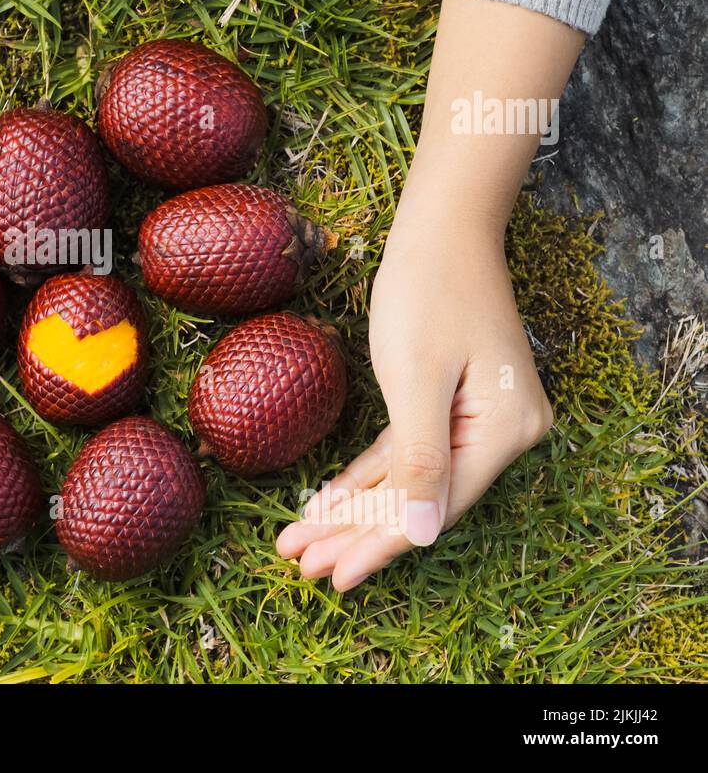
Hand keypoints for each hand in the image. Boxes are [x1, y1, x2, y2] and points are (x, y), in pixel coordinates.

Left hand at [276, 209, 552, 590]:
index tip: (333, 576)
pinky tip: (326, 501)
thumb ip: (421, 460)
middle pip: (419, 502)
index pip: (433, 507)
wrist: (441, 228)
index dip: (379, 545)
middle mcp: (501, 434)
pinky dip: (366, 477)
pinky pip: (405, 453)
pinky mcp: (451, 405)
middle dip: (355, 534)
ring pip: (407, 482)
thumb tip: (422, 536)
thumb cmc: (428, 291)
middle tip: (300, 563)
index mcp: (504, 432)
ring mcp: (478, 421)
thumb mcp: (417, 378)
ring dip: (353, 510)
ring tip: (301, 541)